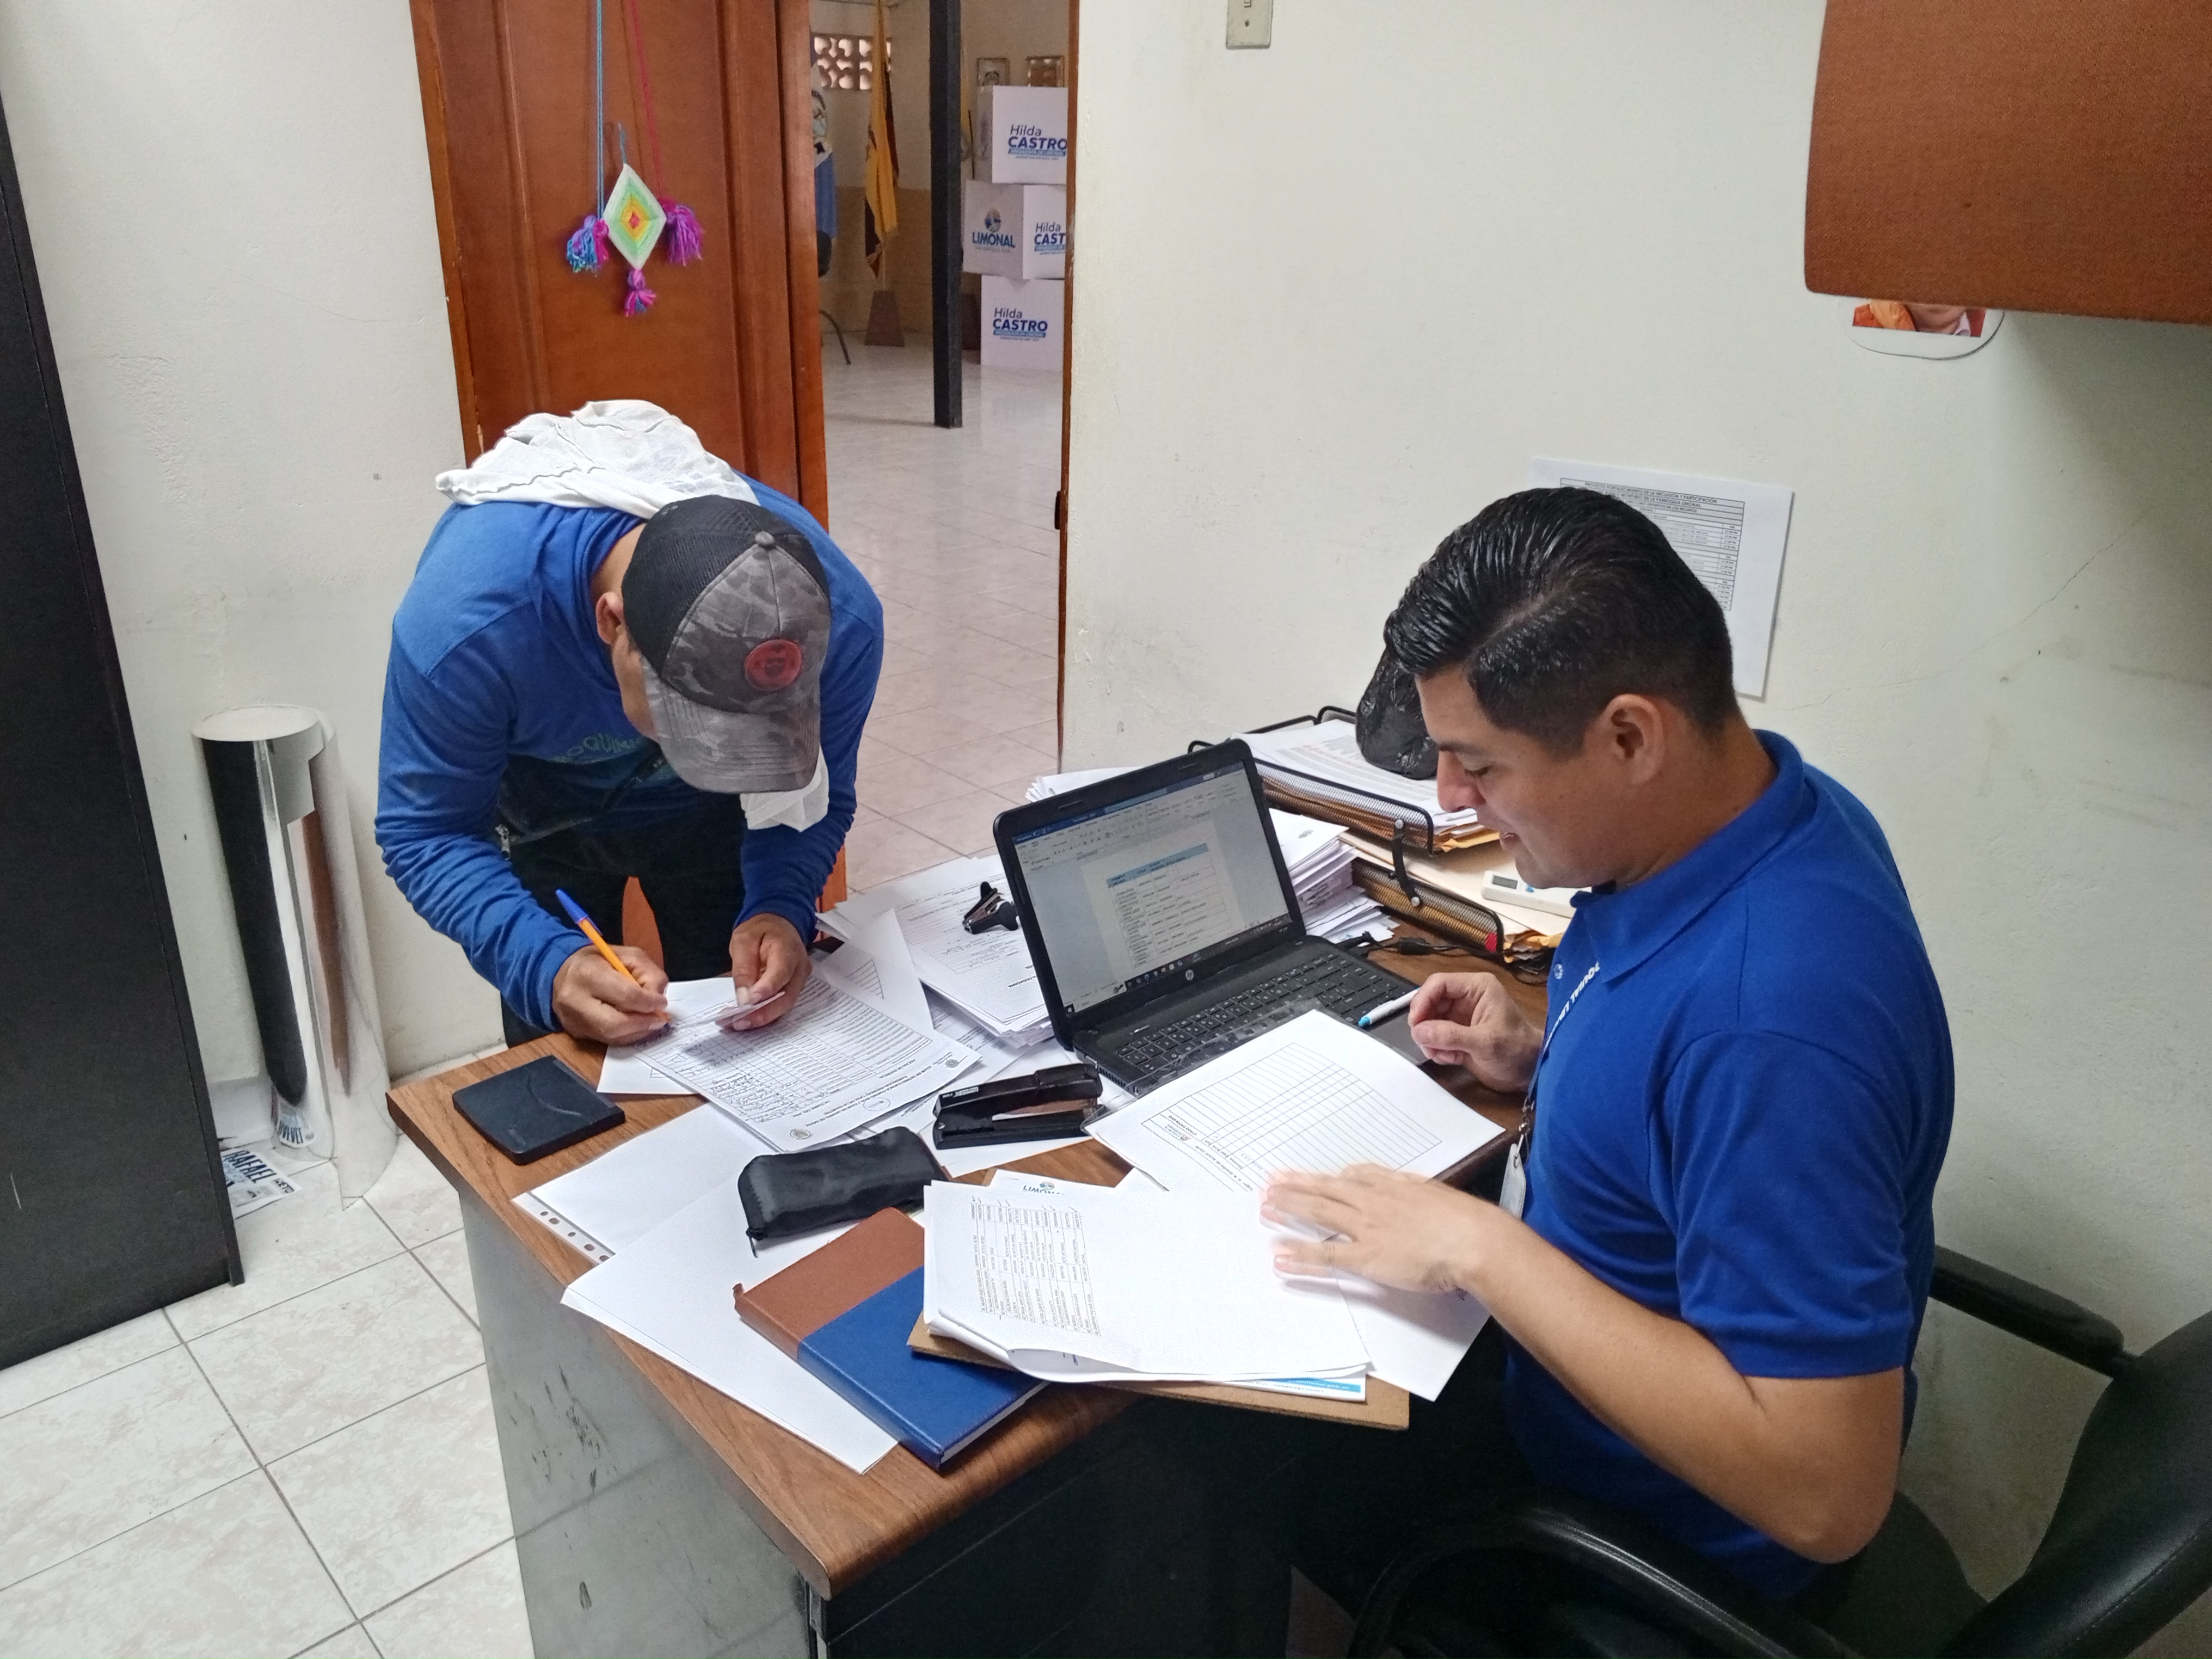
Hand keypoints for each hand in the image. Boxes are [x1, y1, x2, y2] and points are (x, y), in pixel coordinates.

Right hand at [551, 944, 669, 1043]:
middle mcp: (575, 999)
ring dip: (637, 1032)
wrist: (563, 971)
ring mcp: (573, 1019)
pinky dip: (626, 1036)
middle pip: (615, 1023)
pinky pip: (606, 1040)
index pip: (625, 995)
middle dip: (643, 1023)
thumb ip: (648, 973)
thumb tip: (658, 999)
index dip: (649, 1002)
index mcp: (588, 973)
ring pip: (611, 1037)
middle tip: (659, 1019)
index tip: (662, 1003)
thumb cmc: (599, 961)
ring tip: (650, 1023)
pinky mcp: (575, 1031)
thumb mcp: (628, 955)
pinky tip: (636, 1028)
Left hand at [719, 914, 811, 1030]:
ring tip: (738, 1023)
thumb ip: (743, 968)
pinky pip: (781, 1004)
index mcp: (788, 949)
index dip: (766, 990)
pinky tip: (747, 1018)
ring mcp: (799, 980)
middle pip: (786, 996)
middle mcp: (799, 967)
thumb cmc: (760, 930)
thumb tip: (744, 998)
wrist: (778, 924)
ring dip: (762, 1017)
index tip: (748, 1003)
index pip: (781, 973)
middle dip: (762, 1013)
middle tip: (739, 1022)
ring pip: (785, 1004)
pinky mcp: (794, 988)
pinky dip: (764, 1013)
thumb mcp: (743, 940)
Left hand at [1263, 1164, 1498, 1294]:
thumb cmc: (1461, 1219)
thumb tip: (1392, 1181)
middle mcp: (1371, 1203)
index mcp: (1390, 1187)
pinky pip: (1326, 1256)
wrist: (1471, 1239)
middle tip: (1268, 1184)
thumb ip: (1407, 1186)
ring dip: (1289, 1212)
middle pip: (1325, 1192)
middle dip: (1294, 1188)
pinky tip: (1280, 1257)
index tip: (1302, 1175)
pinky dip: (1300, 1255)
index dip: (1321, 1177)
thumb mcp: (1432, 1191)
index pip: (1348, 1178)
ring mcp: (1365, 1229)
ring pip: (1319, 1216)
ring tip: (1265, 1210)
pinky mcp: (1366, 1257)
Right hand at [1408, 971, 1541, 1089]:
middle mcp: (1467, 998)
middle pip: (1430, 1002)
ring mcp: (1461, 1016)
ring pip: (1430, 1021)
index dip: (1423, 1001)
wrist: (1529, 1072)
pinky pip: (1435, 1037)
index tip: (1415, 1023)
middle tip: (1426, 1044)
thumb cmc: (1517, 1050)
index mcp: (1477, 988)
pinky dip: (1437, 1049)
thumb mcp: (1485, 1042)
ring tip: (1442, 1055)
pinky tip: (1450, 1059)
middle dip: (1425, 1024)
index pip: (1439, 984)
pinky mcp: (1458, 1034)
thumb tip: (1419, 1032)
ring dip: (1430, 1040)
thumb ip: (1450, 1035)